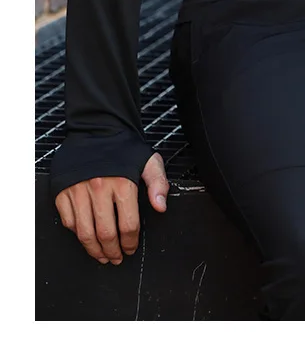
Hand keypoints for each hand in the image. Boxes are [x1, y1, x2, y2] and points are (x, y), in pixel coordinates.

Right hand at [54, 152, 168, 264]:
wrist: (97, 129)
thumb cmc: (123, 147)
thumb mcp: (149, 161)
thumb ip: (158, 184)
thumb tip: (161, 207)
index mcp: (122, 182)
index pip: (128, 225)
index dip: (131, 242)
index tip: (131, 248)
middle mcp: (99, 187)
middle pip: (105, 233)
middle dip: (113, 251)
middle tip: (117, 257)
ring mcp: (78, 190)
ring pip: (84, 233)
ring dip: (94, 250)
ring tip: (102, 255)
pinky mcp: (63, 191)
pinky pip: (69, 221)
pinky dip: (77, 233)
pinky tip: (86, 236)